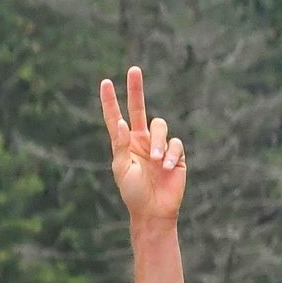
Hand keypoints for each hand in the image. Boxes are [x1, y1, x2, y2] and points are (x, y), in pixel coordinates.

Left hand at [100, 67, 185, 222]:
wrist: (153, 212)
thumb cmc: (133, 194)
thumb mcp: (122, 170)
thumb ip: (121, 145)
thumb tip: (121, 122)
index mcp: (126, 144)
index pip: (116, 118)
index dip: (110, 102)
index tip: (105, 83)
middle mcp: (142, 140)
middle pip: (139, 108)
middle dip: (136, 89)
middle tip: (133, 70)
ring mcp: (159, 146)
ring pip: (160, 126)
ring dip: (158, 141)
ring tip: (156, 160)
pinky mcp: (175, 155)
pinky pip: (175, 144)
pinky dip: (170, 154)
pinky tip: (166, 168)